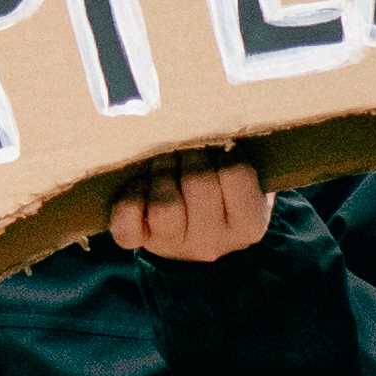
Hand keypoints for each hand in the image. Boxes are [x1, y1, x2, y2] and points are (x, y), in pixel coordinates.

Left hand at [98, 147, 272, 265]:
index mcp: (248, 226)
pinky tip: (140, 186)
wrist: (192, 245)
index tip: (222, 150)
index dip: (227, 152)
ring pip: (164, 205)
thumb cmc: (223, 200)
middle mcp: (212, 241)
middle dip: (190, 157)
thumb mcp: (247, 185)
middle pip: (198, 183)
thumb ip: (242, 163)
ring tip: (165, 165)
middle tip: (188, 152)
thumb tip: (223, 130)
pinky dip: (130, 200)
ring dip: (161, 174)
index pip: (236, 174)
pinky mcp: (140, 243)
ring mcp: (173, 245)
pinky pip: (128, 224)